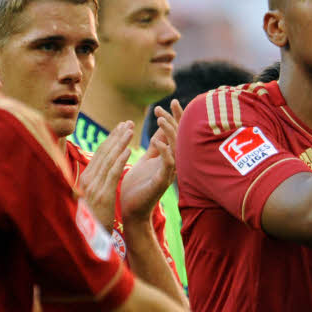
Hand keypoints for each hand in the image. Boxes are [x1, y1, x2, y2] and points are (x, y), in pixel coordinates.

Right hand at [78, 122, 132, 228]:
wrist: (85, 243)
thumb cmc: (90, 223)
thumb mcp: (89, 201)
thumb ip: (93, 186)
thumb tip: (97, 176)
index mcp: (85, 179)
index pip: (99, 155)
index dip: (110, 140)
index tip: (120, 129)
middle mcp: (88, 179)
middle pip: (103, 152)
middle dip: (116, 136)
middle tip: (128, 123)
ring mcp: (94, 186)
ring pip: (109, 158)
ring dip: (120, 142)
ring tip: (130, 129)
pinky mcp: (102, 194)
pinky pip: (113, 173)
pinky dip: (120, 159)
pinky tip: (129, 149)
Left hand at [120, 100, 182, 222]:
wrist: (131, 210)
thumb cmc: (137, 187)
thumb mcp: (146, 161)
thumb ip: (155, 146)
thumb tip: (160, 129)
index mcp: (166, 157)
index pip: (175, 132)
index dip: (176, 116)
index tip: (173, 101)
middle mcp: (171, 163)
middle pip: (180, 137)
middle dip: (174, 119)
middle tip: (164, 106)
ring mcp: (168, 172)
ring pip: (176, 148)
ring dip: (169, 132)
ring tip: (160, 119)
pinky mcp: (162, 182)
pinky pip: (168, 164)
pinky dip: (164, 151)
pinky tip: (156, 141)